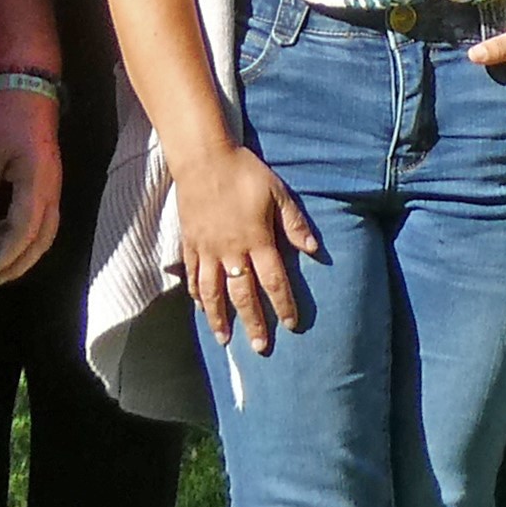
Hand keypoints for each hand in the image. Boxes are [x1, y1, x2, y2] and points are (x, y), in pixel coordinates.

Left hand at [0, 86, 62, 284]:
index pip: (25, 230)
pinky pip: (44, 216)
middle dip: (20, 262)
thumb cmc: (6, 115)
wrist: (30, 85)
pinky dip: (26, 233)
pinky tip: (2, 232)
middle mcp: (52, 188)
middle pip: (43, 237)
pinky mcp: (49, 179)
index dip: (6, 254)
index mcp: (37, 182)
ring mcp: (54, 184)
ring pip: (46, 229)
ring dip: (24, 250)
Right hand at [175, 140, 321, 351]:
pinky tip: (200, 307)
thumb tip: (315, 249)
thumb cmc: (244, 172)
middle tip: (260, 348)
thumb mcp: (277, 192)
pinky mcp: (190, 242)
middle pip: (243, 295)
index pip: (274, 281)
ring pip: (213, 292)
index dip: (283, 305)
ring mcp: (207, 249)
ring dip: (219, 318)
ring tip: (224, 340)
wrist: (203, 158)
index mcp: (256, 240)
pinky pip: (193, 274)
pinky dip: (196, 293)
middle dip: (253, 322)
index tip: (290, 325)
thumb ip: (294, 223)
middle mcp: (231, 251)